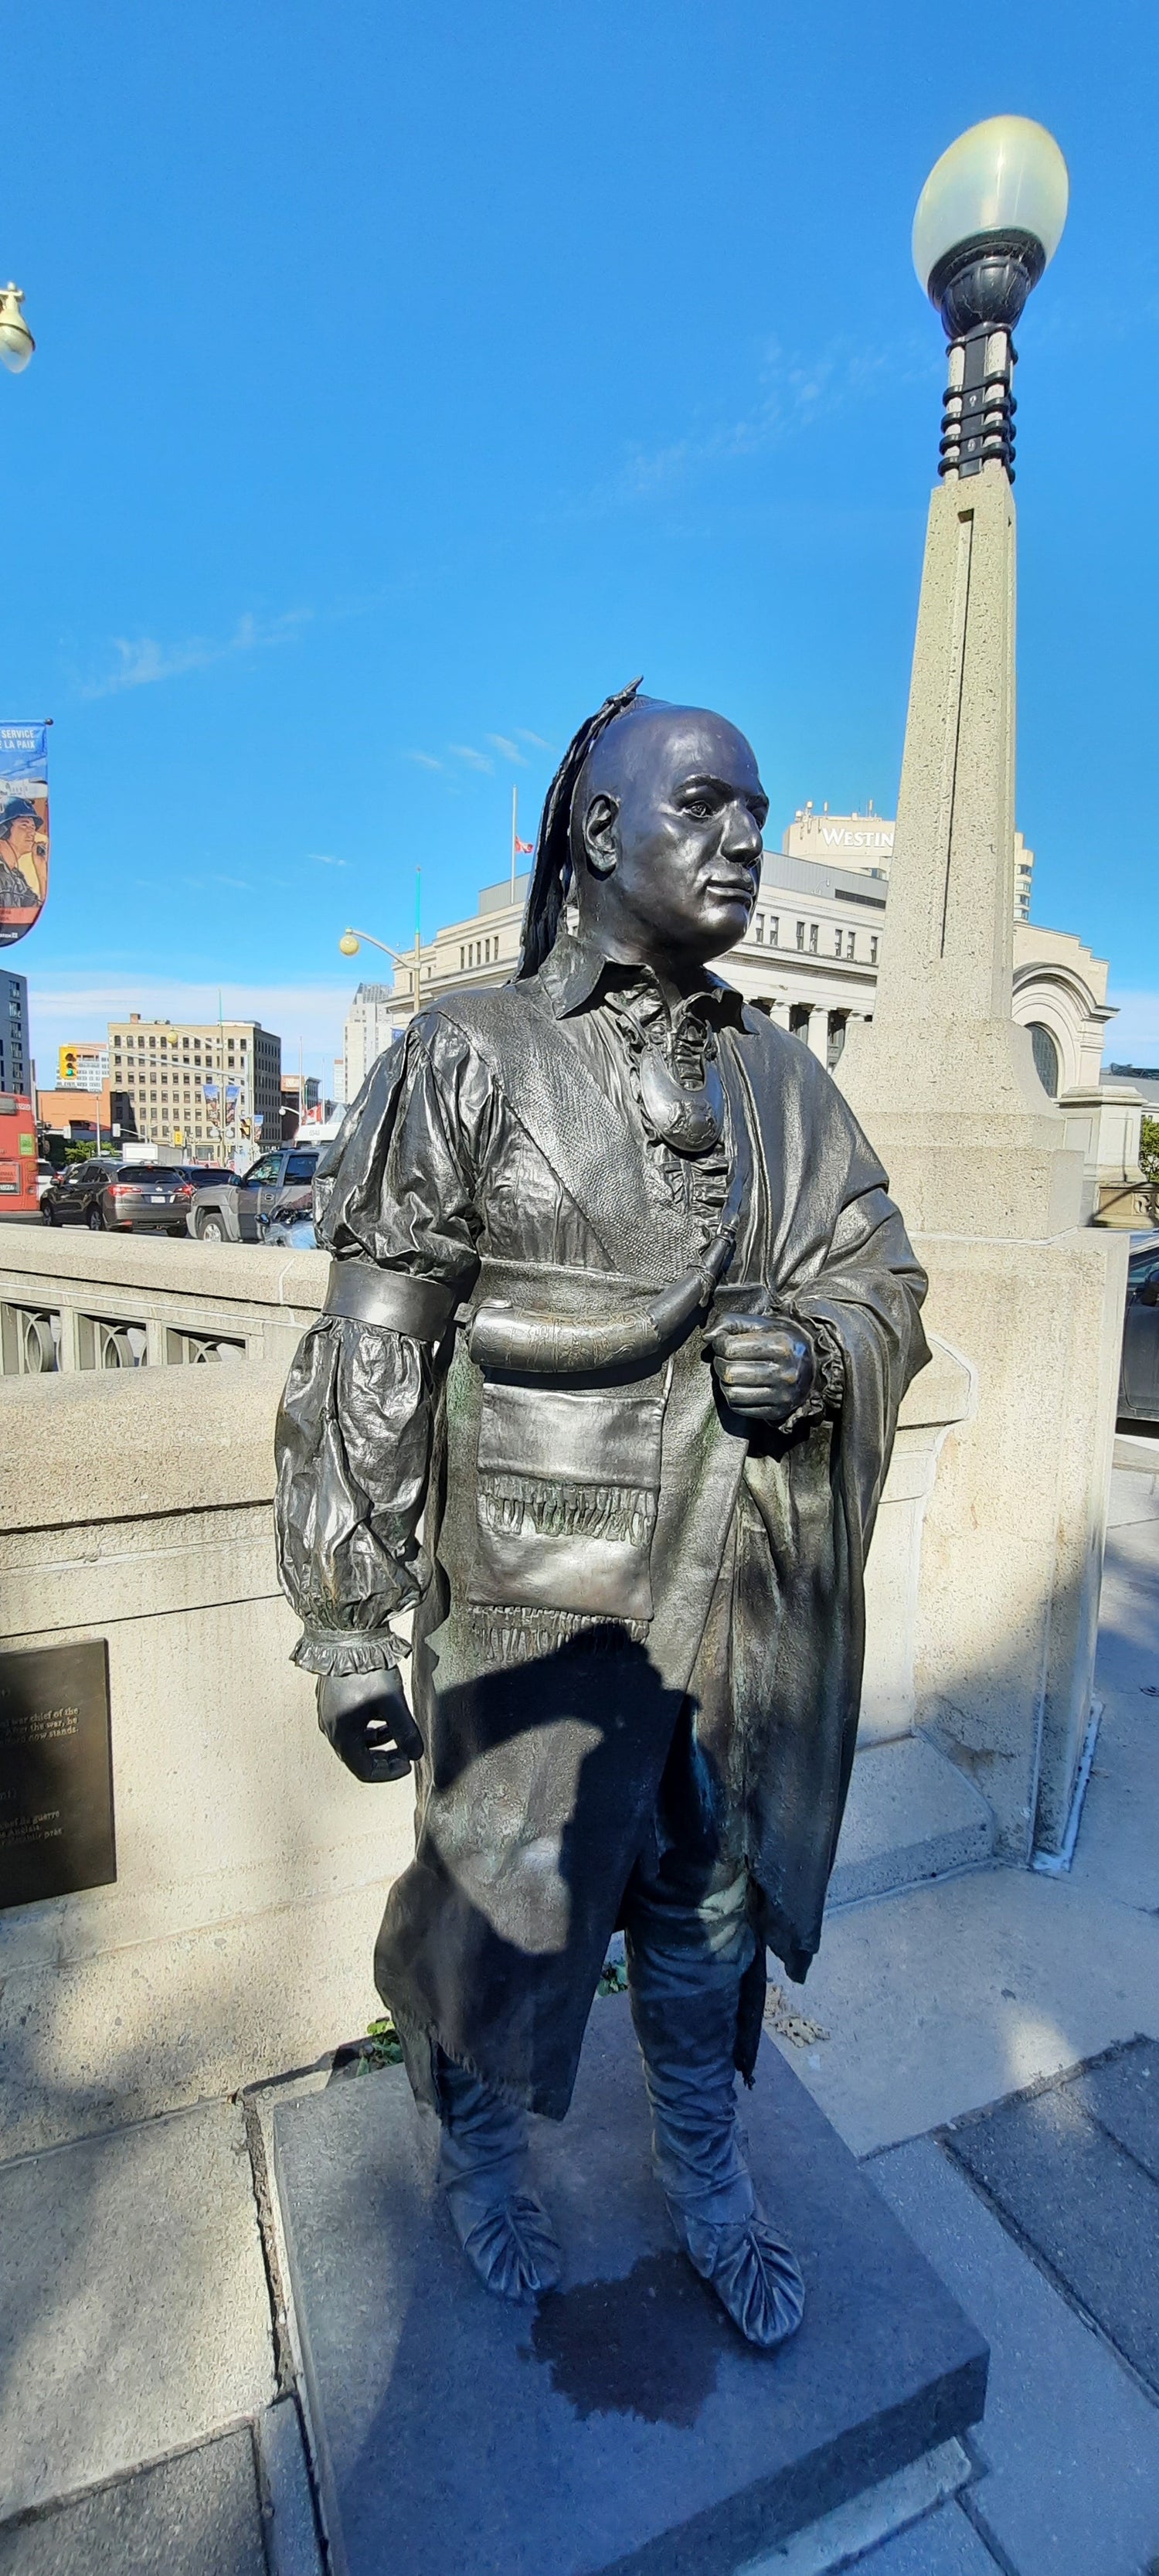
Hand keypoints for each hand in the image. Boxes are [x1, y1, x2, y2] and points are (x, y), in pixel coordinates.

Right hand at [317, 1666, 423, 1782]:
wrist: (346, 1635)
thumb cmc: (368, 1670)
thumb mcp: (392, 1702)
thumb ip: (405, 1731)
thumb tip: (416, 1754)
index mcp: (342, 1735)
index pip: (365, 1770)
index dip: (389, 1772)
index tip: (409, 1764)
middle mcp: (330, 1728)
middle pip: (358, 1757)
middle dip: (384, 1758)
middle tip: (406, 1751)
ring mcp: (328, 1714)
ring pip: (355, 1740)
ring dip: (378, 1742)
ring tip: (397, 1730)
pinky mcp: (331, 1700)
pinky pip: (350, 1724)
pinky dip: (368, 1727)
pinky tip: (384, 1714)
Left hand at [703, 1310, 815, 1425]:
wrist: (814, 1365)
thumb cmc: (783, 1340)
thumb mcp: (762, 1323)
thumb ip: (731, 1322)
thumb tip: (708, 1337)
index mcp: (781, 1346)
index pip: (730, 1348)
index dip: (719, 1343)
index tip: (723, 1342)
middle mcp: (784, 1373)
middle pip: (729, 1372)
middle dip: (719, 1363)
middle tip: (727, 1358)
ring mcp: (782, 1395)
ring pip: (731, 1392)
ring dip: (724, 1381)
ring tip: (733, 1371)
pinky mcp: (777, 1412)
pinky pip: (739, 1408)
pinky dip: (733, 1396)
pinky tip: (741, 1385)